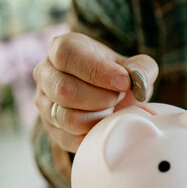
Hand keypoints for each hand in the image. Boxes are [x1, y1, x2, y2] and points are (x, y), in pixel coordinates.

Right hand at [33, 32, 157, 151]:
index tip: (123, 82)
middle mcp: (46, 74)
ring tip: (112, 109)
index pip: (67, 55)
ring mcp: (44, 103)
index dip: (97, 70)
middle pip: (65, 90)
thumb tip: (137, 80)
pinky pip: (71, 139)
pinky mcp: (51, 129)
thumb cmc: (118, 78)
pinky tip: (105, 123)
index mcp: (62, 48)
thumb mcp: (133, 67)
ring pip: (67, 118)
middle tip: (119, 97)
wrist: (109, 100)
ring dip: (99, 118)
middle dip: (102, 98)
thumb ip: (142, 68)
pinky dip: (94, 134)